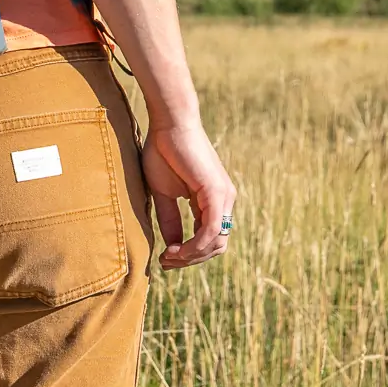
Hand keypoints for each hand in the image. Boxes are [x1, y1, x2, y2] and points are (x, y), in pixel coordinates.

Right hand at [142, 120, 236, 268]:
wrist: (168, 124)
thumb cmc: (163, 152)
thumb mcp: (164, 194)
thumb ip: (170, 220)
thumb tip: (172, 248)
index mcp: (213, 201)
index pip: (210, 240)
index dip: (188, 255)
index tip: (163, 259)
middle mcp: (224, 200)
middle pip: (216, 246)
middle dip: (190, 260)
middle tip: (165, 261)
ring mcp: (224, 196)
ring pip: (216, 242)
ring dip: (191, 256)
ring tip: (167, 256)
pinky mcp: (217, 191)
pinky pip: (212, 229)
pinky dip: (194, 245)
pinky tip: (175, 250)